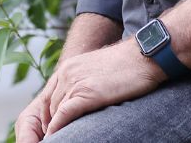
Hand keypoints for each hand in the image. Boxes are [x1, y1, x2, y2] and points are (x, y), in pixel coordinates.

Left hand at [14, 40, 163, 139]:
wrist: (144, 56)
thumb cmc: (128, 67)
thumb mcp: (97, 71)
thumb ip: (83, 83)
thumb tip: (78, 104)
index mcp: (68, 68)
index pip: (47, 97)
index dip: (46, 116)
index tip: (47, 130)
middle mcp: (67, 73)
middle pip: (49, 106)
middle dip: (49, 125)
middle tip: (52, 139)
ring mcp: (75, 82)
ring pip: (55, 112)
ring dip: (54, 128)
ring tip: (58, 140)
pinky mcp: (86, 93)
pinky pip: (64, 115)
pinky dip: (58, 128)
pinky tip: (57, 137)